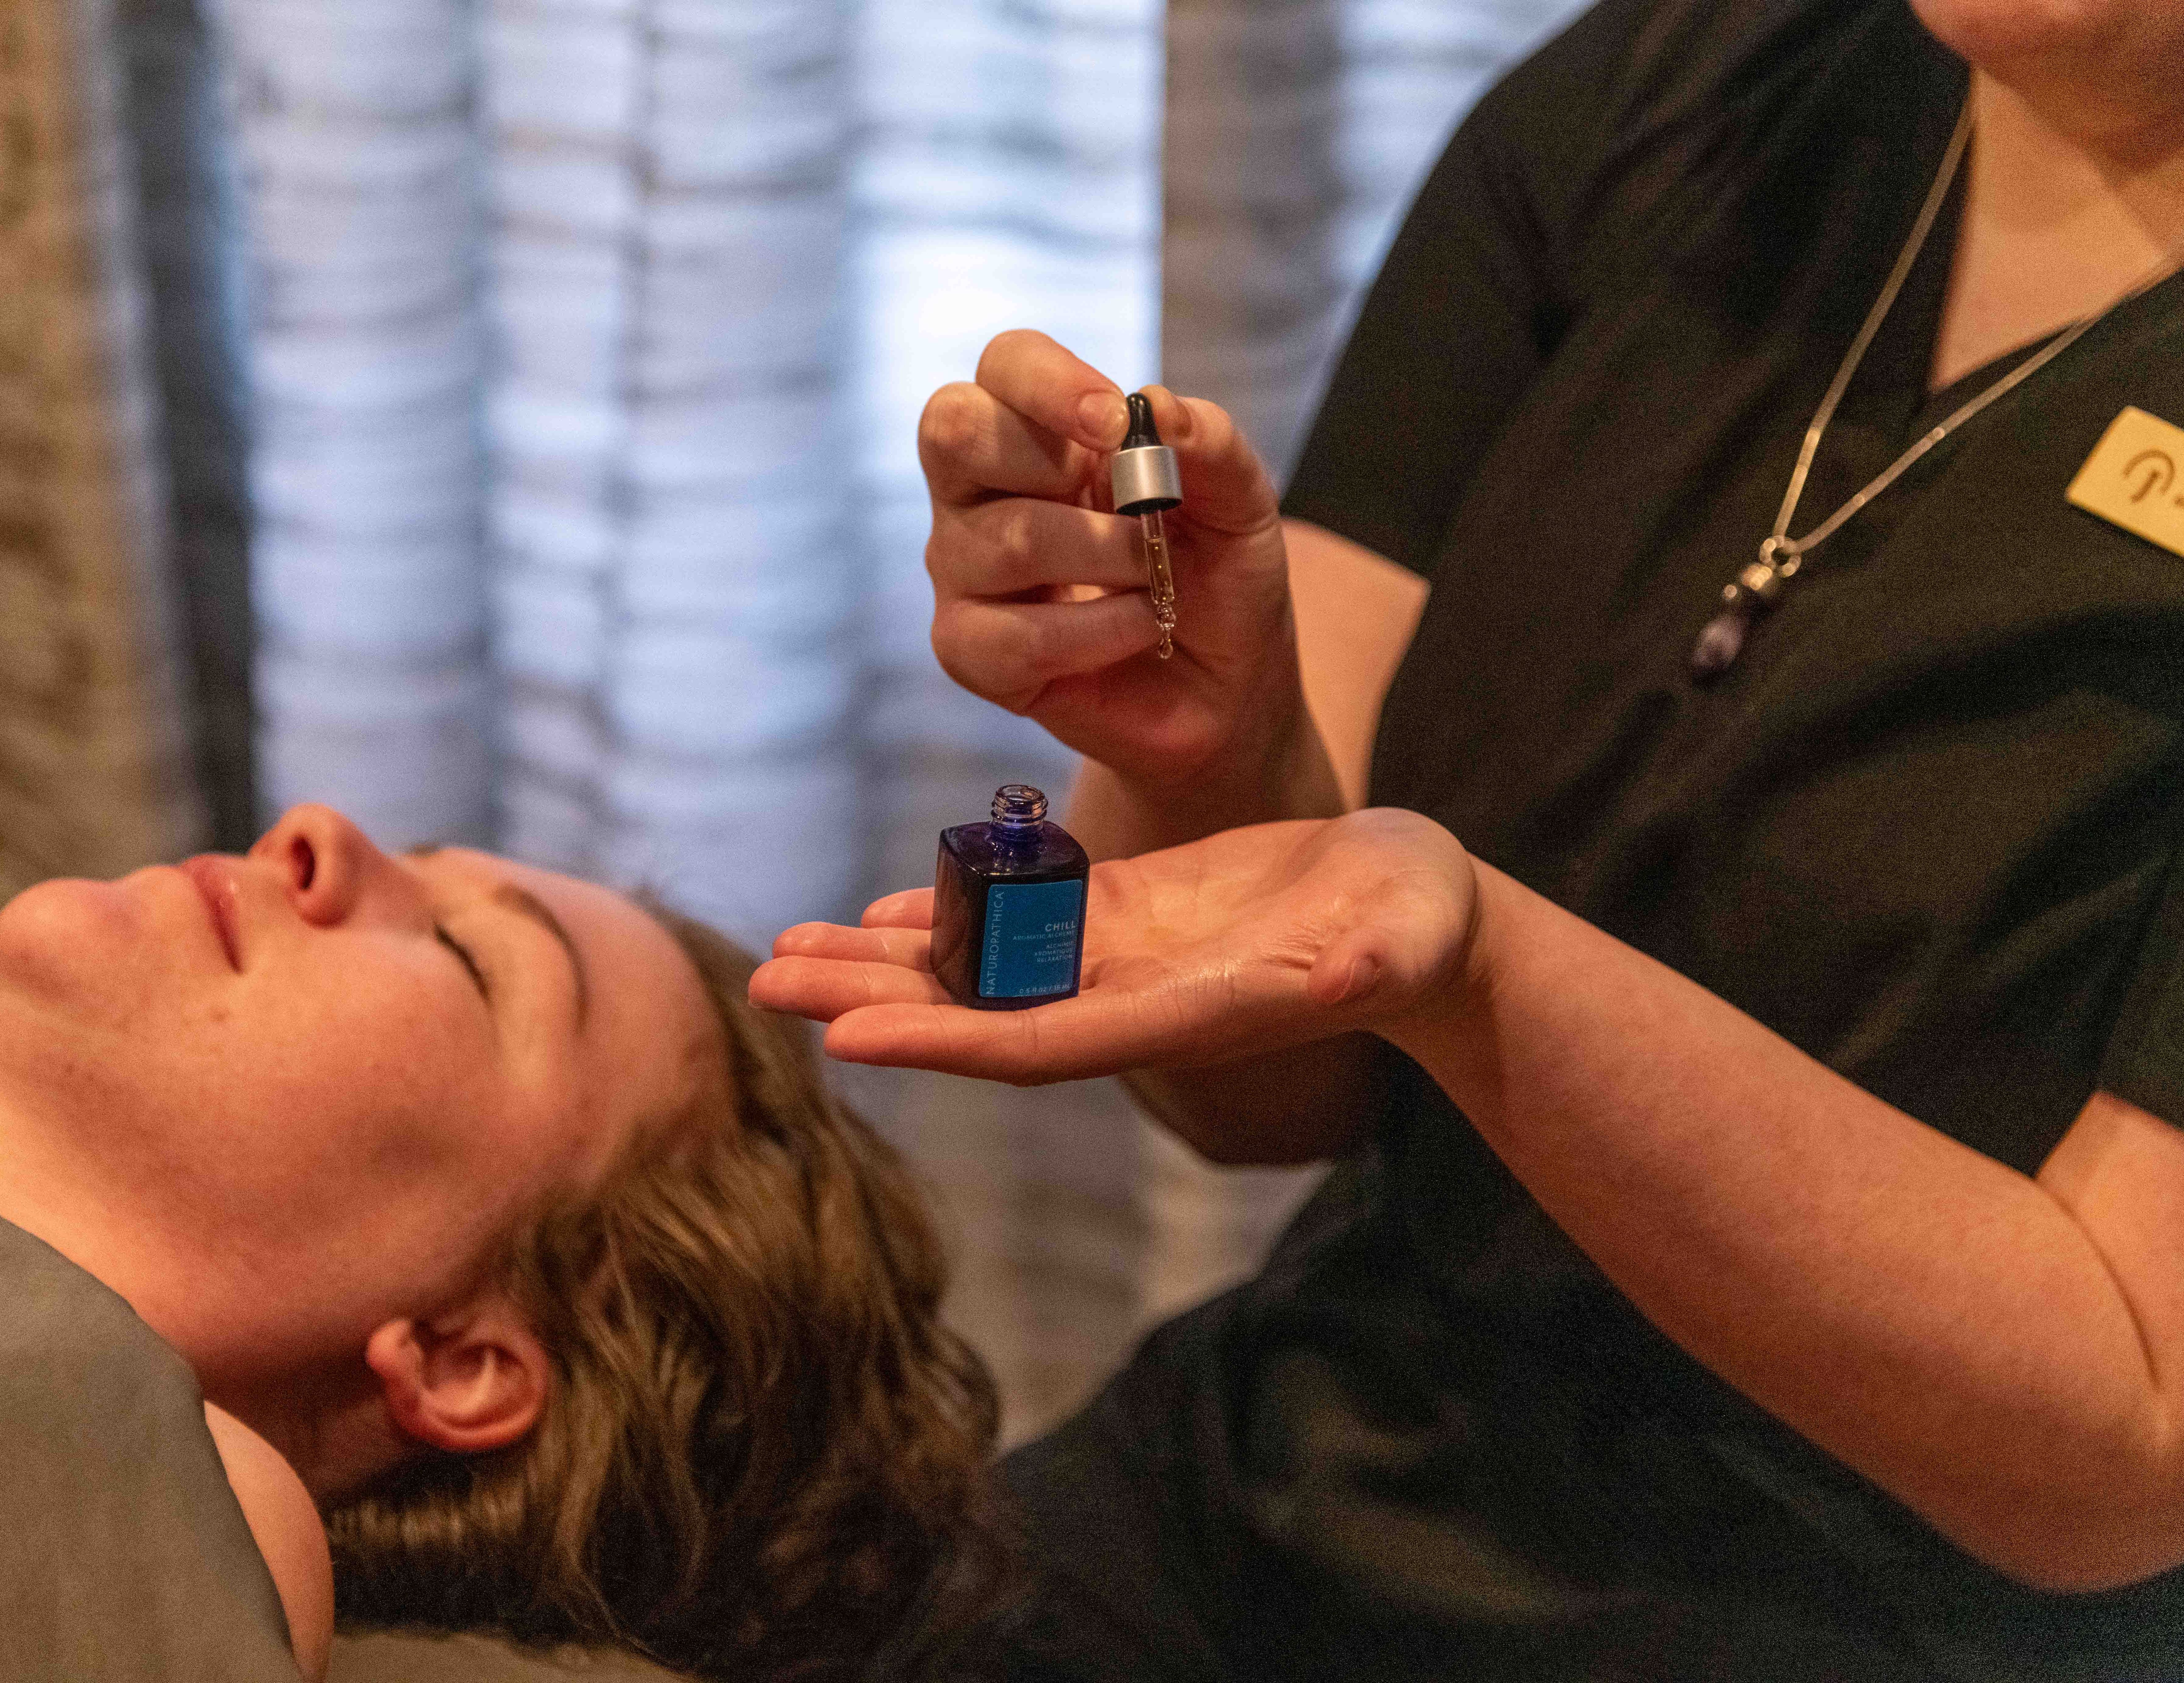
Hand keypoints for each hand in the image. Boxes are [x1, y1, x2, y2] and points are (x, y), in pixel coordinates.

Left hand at [748, 810, 1479, 1085]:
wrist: (1416, 911)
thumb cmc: (1419, 926)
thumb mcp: (1401, 935)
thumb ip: (1367, 959)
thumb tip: (1352, 970)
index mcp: (1181, 1012)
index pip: (1041, 1039)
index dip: (945, 1038)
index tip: (847, 1036)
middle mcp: (1131, 998)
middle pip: (979, 1007)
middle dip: (871, 996)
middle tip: (764, 981)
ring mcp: (1122, 956)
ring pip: (979, 962)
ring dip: (881, 958)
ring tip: (787, 951)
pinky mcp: (1127, 911)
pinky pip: (1015, 921)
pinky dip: (948, 915)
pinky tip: (884, 911)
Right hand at [919, 330, 1311, 799]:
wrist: (1226, 690)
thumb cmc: (1217, 581)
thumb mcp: (1241, 504)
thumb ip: (1212, 445)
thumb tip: (1157, 405)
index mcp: (1040, 433)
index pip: (1004, 364)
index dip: (1048, 382)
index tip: (1116, 425)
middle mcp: (981, 491)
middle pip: (954, 428)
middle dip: (1052, 464)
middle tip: (1133, 511)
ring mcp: (963, 569)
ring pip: (1004, 540)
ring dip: (1109, 562)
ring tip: (1154, 585)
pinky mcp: (967, 649)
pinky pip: (1010, 635)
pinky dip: (1098, 636)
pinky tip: (1135, 632)